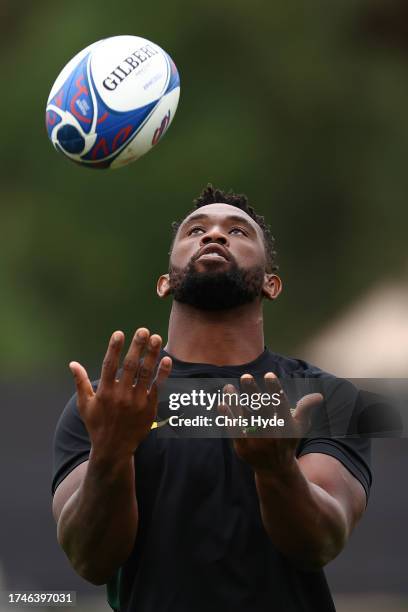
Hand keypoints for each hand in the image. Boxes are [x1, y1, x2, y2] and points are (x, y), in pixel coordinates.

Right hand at [69, 329, 171, 458]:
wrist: (114, 449)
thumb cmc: (98, 424)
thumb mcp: (85, 405)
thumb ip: (81, 383)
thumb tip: (72, 364)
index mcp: (105, 392)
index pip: (109, 365)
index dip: (114, 348)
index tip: (119, 333)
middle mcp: (121, 395)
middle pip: (130, 366)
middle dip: (137, 347)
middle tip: (143, 330)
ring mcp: (137, 402)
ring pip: (146, 374)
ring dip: (152, 355)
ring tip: (157, 339)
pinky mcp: (149, 408)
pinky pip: (157, 387)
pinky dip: (163, 373)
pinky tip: (167, 359)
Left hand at [219, 373, 321, 475]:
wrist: (275, 470)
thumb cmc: (287, 441)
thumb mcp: (300, 427)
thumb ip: (305, 409)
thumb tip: (318, 396)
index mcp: (286, 427)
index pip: (281, 406)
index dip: (275, 390)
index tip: (269, 375)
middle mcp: (271, 435)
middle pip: (261, 410)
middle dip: (253, 393)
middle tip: (245, 376)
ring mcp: (256, 442)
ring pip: (244, 418)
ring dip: (235, 402)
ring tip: (228, 387)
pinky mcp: (243, 448)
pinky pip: (234, 430)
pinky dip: (227, 418)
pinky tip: (221, 404)